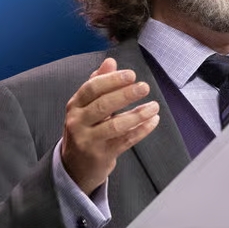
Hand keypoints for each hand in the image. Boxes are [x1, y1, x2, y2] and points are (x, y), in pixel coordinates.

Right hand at [60, 57, 160, 194]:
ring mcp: (88, 140)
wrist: (74, 166)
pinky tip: (153, 121)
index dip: (112, 80)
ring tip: (154, 106)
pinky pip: (125, 140)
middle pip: (103, 106)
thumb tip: (111, 61)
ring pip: (115, 125)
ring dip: (138, 114)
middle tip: (144, 87)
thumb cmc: (84, 129)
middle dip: (125, 95)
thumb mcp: (85, 106)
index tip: (131, 75)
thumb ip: (98, 83)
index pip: (91, 88)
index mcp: (74, 105)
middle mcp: (78, 122)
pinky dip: (141, 130)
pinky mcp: (101, 155)